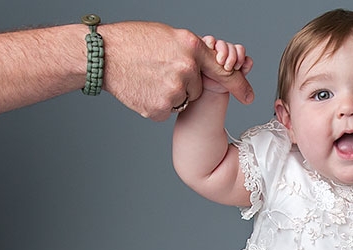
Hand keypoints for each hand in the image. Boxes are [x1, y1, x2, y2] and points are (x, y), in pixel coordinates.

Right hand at [101, 22, 253, 120]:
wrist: (102, 56)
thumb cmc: (133, 42)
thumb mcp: (168, 36)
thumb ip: (191, 52)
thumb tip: (209, 66)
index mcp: (190, 47)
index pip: (223, 70)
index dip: (239, 84)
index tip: (250, 96)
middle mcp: (186, 69)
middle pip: (198, 88)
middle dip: (184, 84)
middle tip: (159, 70)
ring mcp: (174, 91)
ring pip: (183, 101)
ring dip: (170, 94)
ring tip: (149, 78)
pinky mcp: (161, 108)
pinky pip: (167, 111)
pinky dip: (157, 104)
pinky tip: (143, 89)